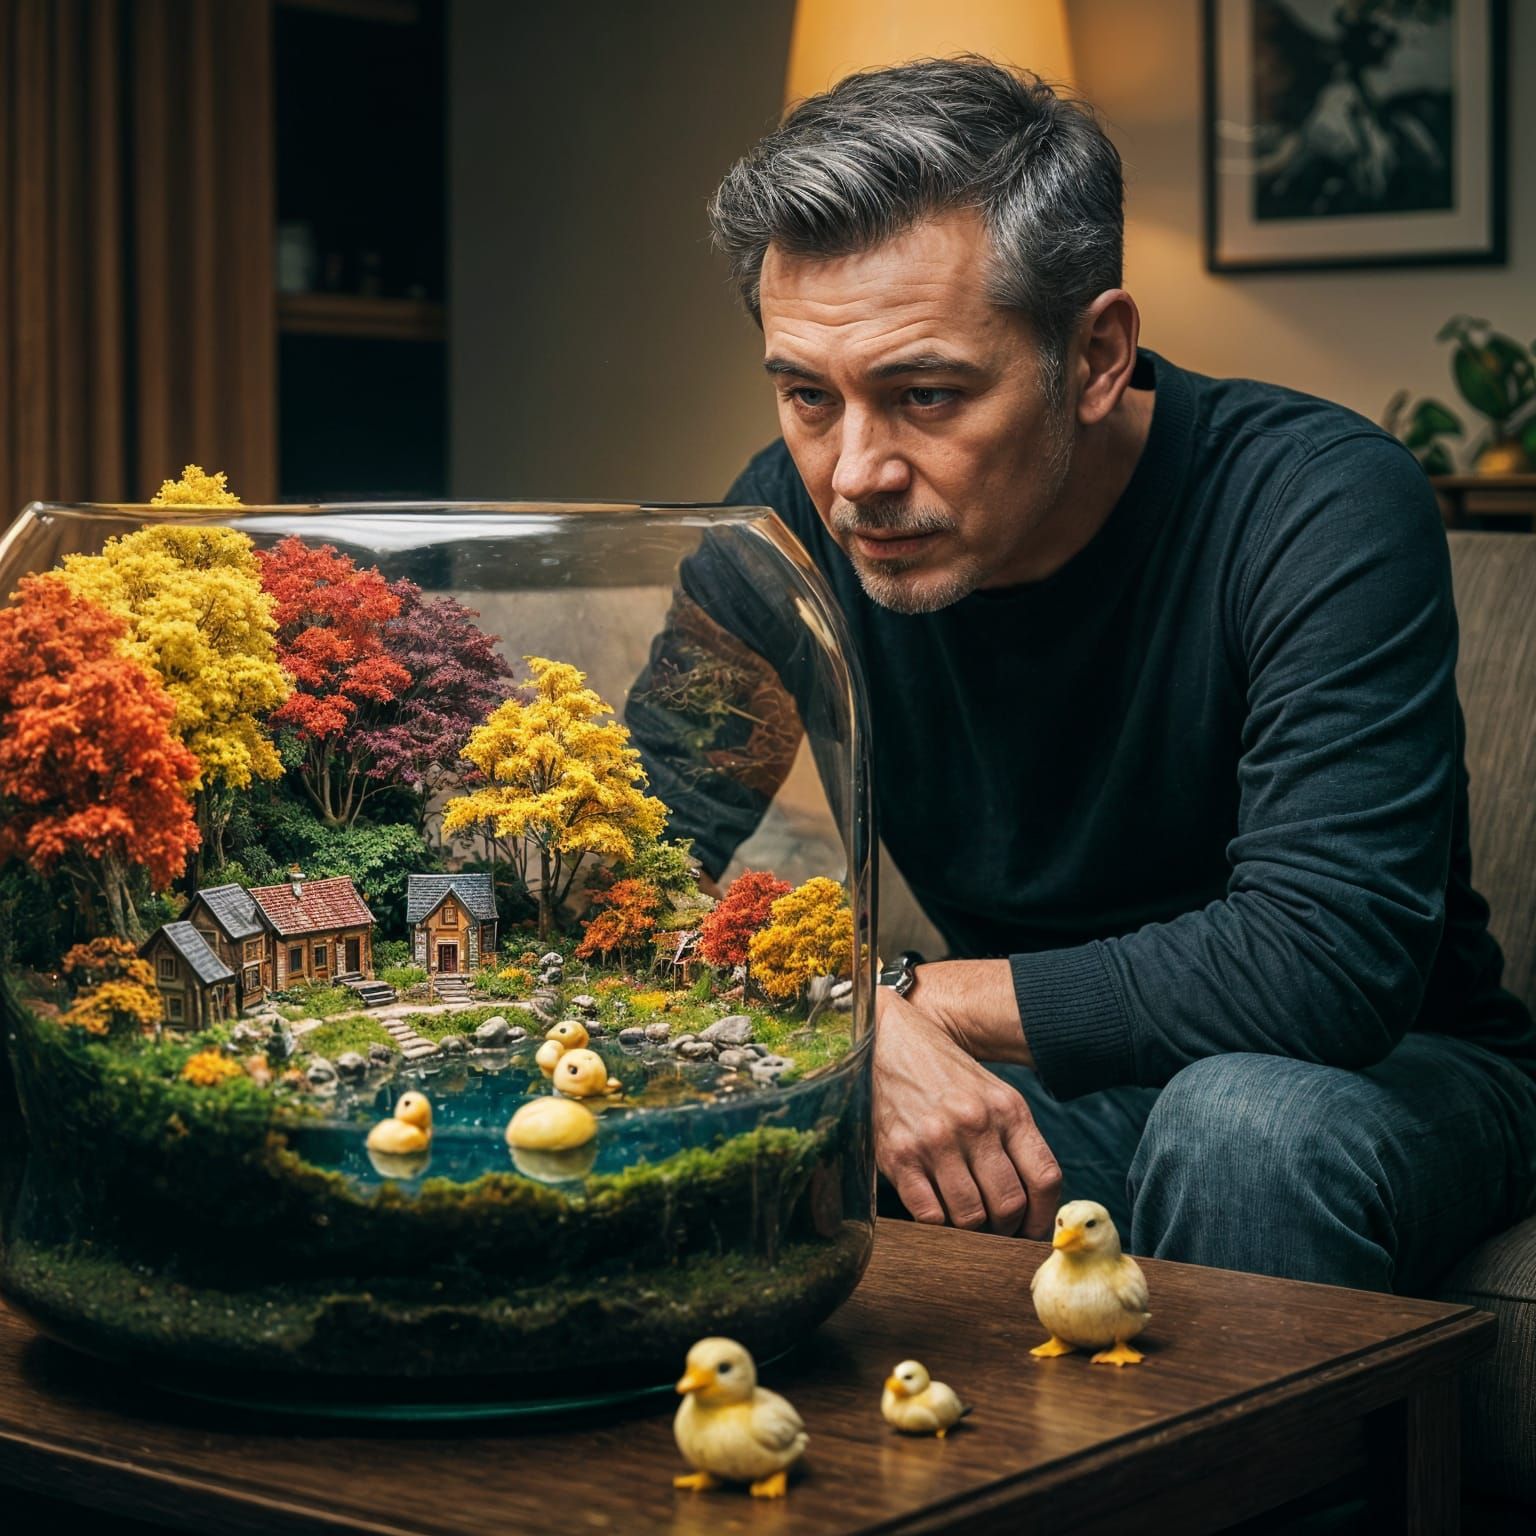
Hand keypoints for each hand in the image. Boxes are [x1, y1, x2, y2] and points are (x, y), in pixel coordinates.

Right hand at [874, 992, 1060, 1238]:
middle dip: (1005, 1229)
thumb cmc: (946, 1078)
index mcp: (1008, 1109)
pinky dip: (937, 1225)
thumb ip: (1016, 1144)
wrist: (890, 1044)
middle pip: (1008, 1205)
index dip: (1042, 1217)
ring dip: (970, 1230)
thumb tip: (1032, 1209)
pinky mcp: (899, 1156)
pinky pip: (929, 1215)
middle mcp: (974, 1124)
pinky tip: (937, 1210)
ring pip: (970, 1217)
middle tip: (994, 1229)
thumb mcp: (994, 1096)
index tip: (1031, 1230)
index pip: (1044, 1179)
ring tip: (964, 1220)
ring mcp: (935, 1141)